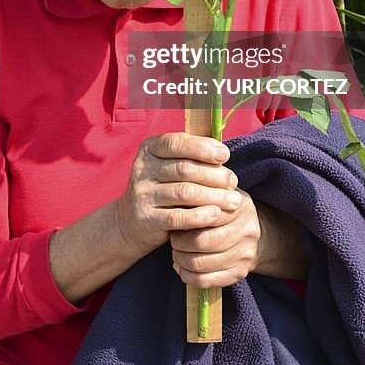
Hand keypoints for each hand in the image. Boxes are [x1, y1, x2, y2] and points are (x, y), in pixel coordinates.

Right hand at [114, 132, 241, 259]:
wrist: (131, 221)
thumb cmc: (162, 187)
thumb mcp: (168, 166)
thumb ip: (190, 156)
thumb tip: (222, 154)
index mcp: (149, 149)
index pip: (176, 143)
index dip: (202, 147)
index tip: (225, 155)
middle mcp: (142, 169)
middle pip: (184, 169)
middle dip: (214, 174)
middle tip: (233, 181)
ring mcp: (142, 194)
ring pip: (184, 192)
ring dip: (213, 196)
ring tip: (233, 201)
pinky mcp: (146, 219)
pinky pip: (177, 217)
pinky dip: (199, 216)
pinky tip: (216, 214)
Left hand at [170, 198, 309, 287]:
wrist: (254, 230)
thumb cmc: (226, 208)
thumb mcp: (220, 192)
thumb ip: (202, 189)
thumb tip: (179, 189)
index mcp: (239, 206)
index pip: (206, 214)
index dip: (184, 218)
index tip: (174, 217)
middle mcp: (245, 231)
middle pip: (201, 242)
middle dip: (179, 242)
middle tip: (172, 238)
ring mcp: (244, 255)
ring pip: (200, 264)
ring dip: (180, 259)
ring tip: (176, 251)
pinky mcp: (239, 274)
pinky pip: (206, 280)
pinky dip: (187, 275)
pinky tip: (181, 266)